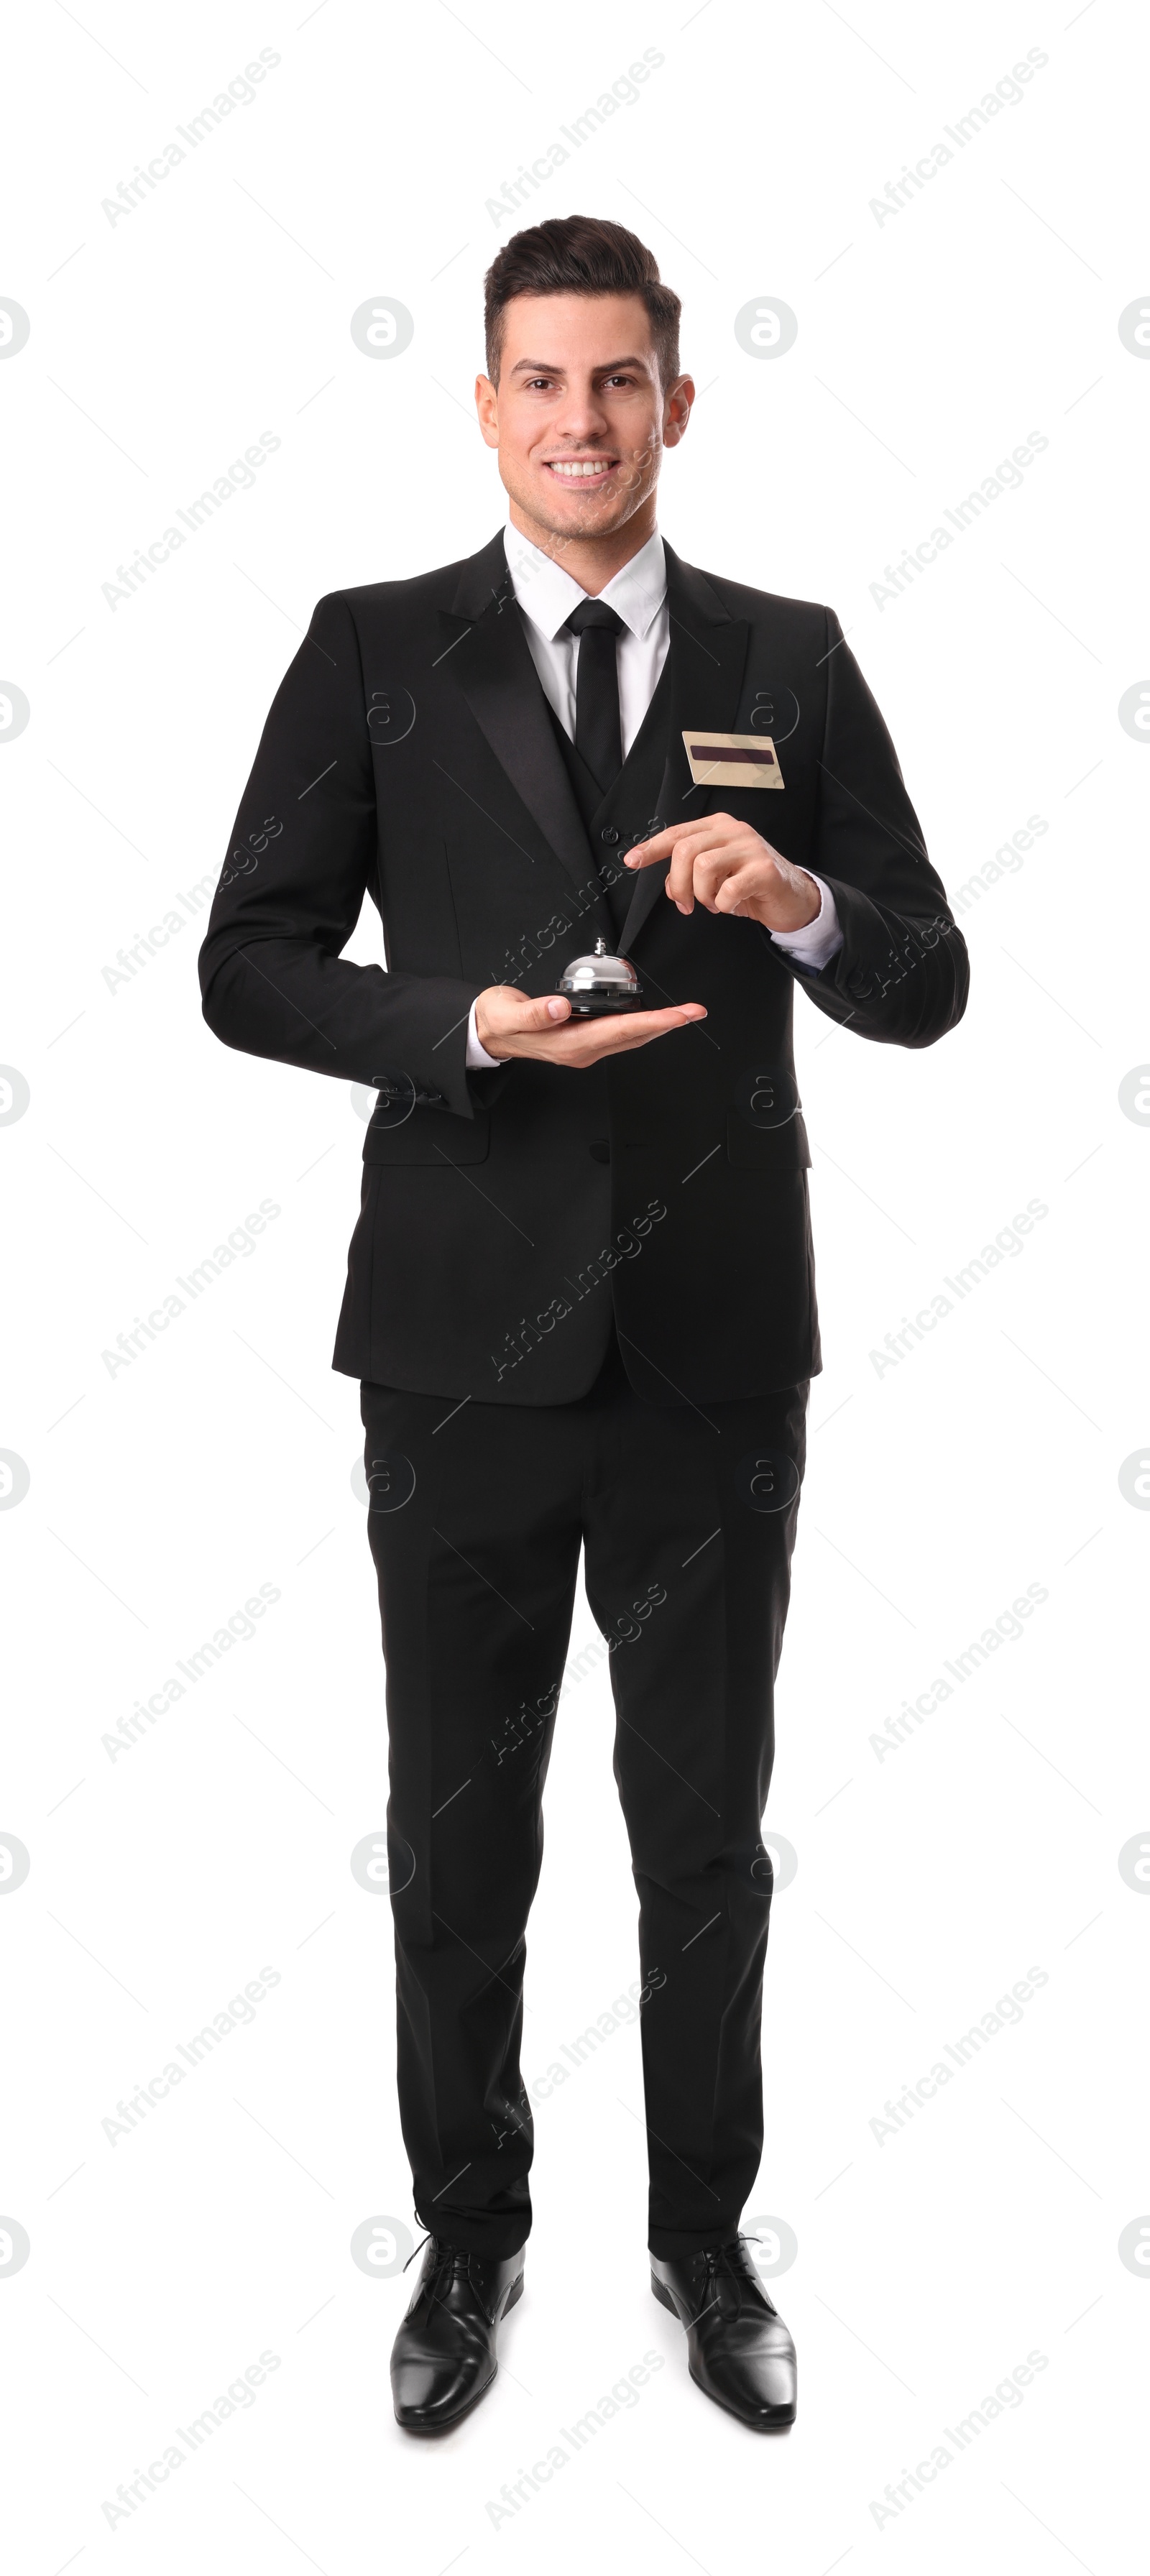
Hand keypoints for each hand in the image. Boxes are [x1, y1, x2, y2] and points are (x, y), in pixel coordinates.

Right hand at [473, 983, 705, 1066]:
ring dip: (658, 1027)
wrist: (487, 1031)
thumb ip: (535, 1012)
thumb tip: (560, 1007)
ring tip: (683, 1015)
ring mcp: (582, 1048)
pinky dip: (641, 1025)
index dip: (653, 1022)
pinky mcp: (582, 1041)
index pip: (619, 1031)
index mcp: (568, 1044)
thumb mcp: (508, 1013)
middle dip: (667, 1025)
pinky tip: (652, 1018)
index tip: (679, 1015)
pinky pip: (619, 1036)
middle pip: (633, 1037)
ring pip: (630, 1039)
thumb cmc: (497, 1020)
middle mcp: (580, 1050)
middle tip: (695, 1012)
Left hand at [626, 811, 820, 930]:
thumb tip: (670, 885)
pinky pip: (728, 889)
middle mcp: (733, 831)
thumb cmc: (750, 884)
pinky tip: (731, 906)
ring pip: (703, 867)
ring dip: (702, 895)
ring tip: (713, 903)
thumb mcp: (716, 875)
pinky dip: (723, 905)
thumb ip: (689, 872)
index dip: (651, 848)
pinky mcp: (765, 869)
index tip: (632, 861)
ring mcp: (750, 847)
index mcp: (718, 827)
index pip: (677, 833)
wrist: (791, 897)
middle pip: (685, 850)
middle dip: (678, 884)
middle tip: (687, 904)